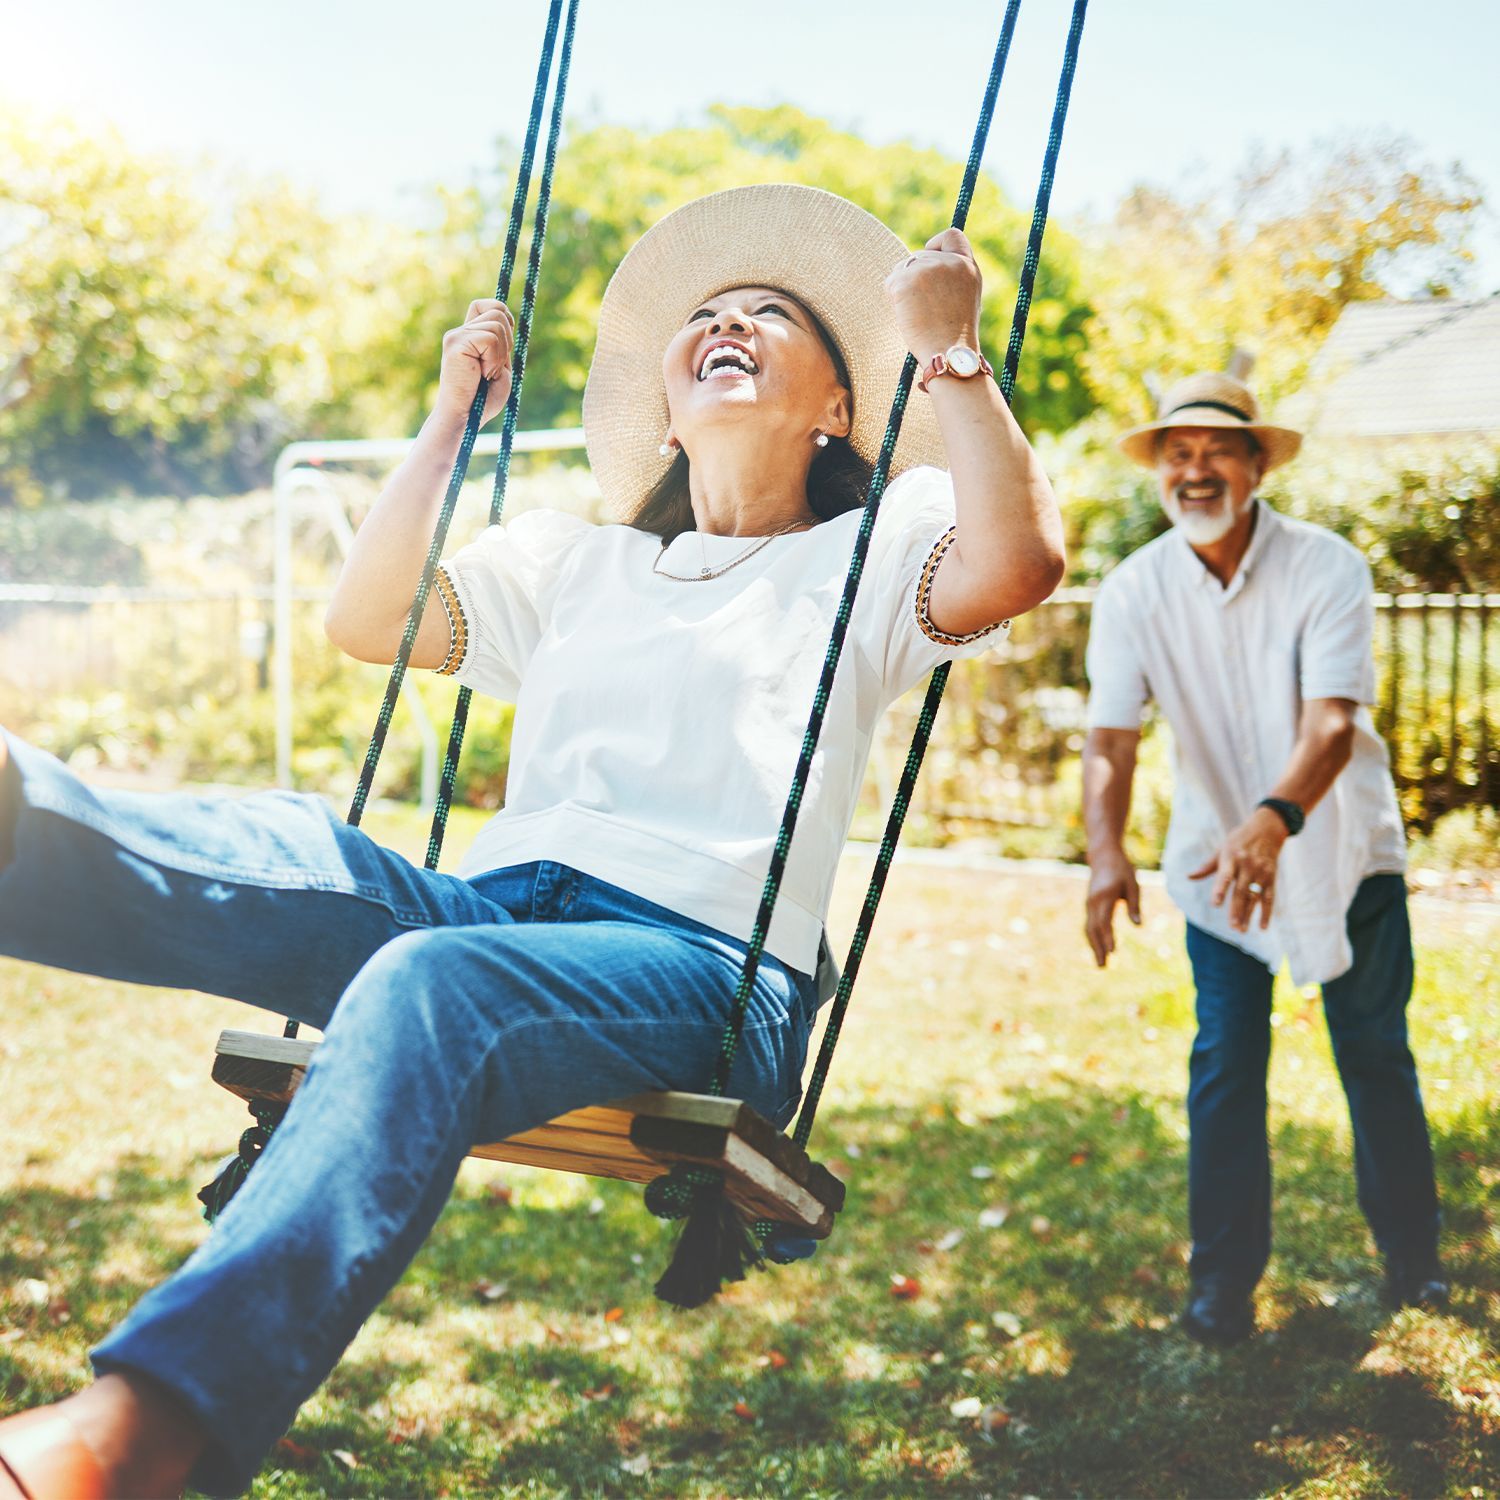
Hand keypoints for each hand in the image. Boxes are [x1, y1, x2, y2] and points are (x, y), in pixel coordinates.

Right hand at [436, 299, 514, 426]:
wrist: (465, 418)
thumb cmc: (483, 400)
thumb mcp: (500, 367)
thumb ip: (502, 344)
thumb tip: (508, 319)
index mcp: (469, 336)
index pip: (486, 305)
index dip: (503, 314)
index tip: (506, 342)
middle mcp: (460, 332)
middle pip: (498, 311)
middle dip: (507, 341)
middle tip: (493, 368)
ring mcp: (456, 336)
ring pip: (497, 325)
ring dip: (500, 355)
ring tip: (486, 374)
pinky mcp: (455, 343)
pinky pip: (490, 338)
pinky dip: (494, 359)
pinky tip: (482, 374)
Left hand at [884, 228, 983, 363]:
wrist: (949, 354)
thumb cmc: (954, 336)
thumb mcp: (963, 298)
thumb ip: (949, 277)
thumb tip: (919, 266)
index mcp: (967, 267)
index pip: (951, 236)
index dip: (936, 245)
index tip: (929, 259)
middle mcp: (949, 262)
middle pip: (918, 256)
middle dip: (914, 278)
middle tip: (923, 308)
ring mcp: (927, 268)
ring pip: (902, 268)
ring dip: (902, 288)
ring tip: (917, 315)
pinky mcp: (906, 280)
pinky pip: (891, 283)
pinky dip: (894, 299)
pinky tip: (907, 316)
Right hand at [1085, 848, 1140, 967]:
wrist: (1103, 856)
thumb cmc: (1121, 870)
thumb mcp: (1132, 884)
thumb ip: (1134, 905)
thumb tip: (1138, 926)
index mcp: (1105, 896)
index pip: (1105, 921)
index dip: (1108, 937)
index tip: (1113, 952)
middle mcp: (1093, 902)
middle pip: (1093, 929)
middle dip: (1098, 949)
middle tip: (1103, 967)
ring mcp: (1088, 904)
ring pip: (1088, 929)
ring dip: (1094, 947)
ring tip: (1101, 964)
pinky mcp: (1089, 905)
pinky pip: (1089, 925)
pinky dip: (1093, 939)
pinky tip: (1098, 949)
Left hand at [1188, 806, 1287, 932]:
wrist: (1267, 829)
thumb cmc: (1238, 840)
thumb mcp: (1221, 849)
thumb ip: (1207, 866)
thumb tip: (1189, 876)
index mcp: (1231, 858)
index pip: (1225, 876)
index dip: (1220, 890)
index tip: (1215, 904)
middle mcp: (1247, 866)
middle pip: (1241, 891)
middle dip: (1237, 909)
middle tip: (1233, 927)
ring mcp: (1261, 872)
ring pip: (1255, 897)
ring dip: (1249, 914)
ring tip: (1241, 929)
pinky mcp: (1272, 877)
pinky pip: (1269, 897)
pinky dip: (1266, 912)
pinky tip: (1262, 926)